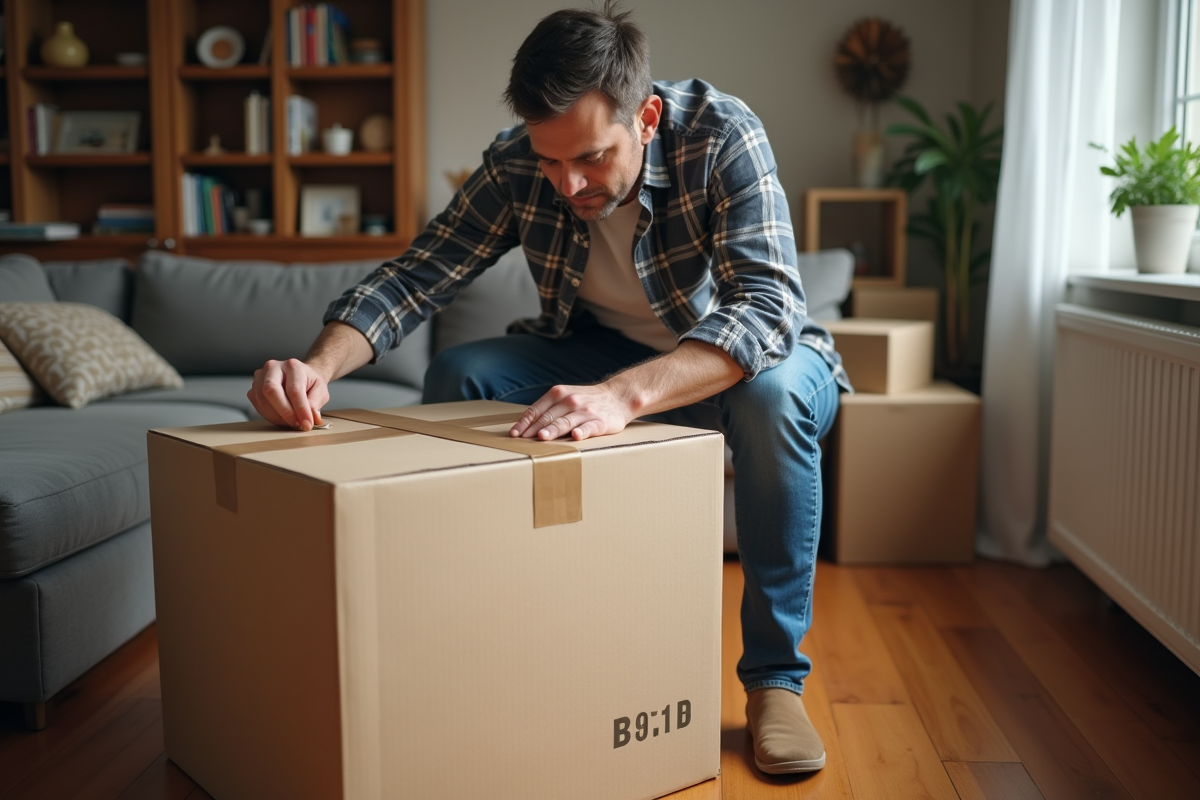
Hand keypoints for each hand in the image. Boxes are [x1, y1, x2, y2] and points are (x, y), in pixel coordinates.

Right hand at [247, 358, 329, 430]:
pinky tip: (281, 417)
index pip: (294, 390)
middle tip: (297, 425)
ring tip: (291, 422)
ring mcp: (260, 377)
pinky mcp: (254, 387)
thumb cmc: (310, 383)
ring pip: (262, 400)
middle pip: (271, 391)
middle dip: (285, 412)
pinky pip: (257, 405)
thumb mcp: (320, 391)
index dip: (300, 409)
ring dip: (277, 417)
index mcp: (293, 366)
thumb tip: (311, 418)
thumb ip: (315, 404)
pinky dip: (269, 416)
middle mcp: (273, 367)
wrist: (301, 377)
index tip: (307, 424)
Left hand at [510, 383, 634, 441]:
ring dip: (553, 429)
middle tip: (523, 439)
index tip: (514, 433)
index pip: (537, 409)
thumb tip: (526, 424)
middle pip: (548, 417)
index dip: (525, 422)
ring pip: (566, 422)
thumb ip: (549, 408)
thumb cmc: (587, 400)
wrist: (618, 396)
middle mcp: (570, 401)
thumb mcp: (566, 396)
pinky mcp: (600, 422)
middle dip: (534, 428)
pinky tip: (576, 436)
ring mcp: (585, 412)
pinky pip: (589, 427)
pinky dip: (582, 431)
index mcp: (559, 394)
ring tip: (543, 437)